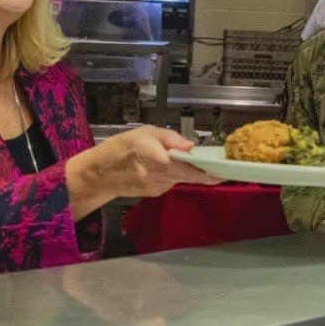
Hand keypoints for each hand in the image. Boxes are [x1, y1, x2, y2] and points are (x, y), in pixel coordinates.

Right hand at [67, 126, 218, 216]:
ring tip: (204, 165)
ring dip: (194, 173)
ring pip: (183, 179)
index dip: (207, 172)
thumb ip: (170, 138)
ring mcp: (157, 187)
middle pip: (189, 176)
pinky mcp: (156, 193)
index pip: (186, 167)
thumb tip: (191, 147)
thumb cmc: (120, 148)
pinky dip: (178, 175)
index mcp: (154, 157)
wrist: (98, 174)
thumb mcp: (144, 132)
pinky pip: (173, 182)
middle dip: (208, 174)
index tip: (225, 173)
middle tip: (226, 170)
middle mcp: (157, 176)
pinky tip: (173, 167)